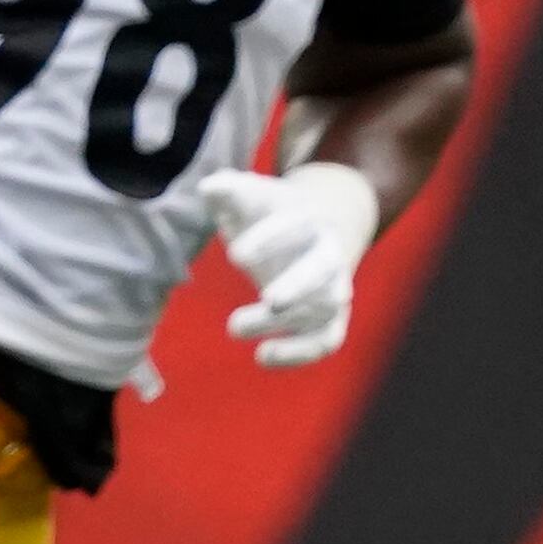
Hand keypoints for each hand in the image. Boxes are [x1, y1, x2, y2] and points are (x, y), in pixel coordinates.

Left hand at [199, 161, 377, 367]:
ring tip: (234, 326)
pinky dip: (300, 353)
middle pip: (323, 270)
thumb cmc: (268, 215)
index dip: (270, 239)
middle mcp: (326, 255)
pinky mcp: (329, 320)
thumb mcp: (248, 196)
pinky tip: (261, 357)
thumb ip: (229, 189)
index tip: (235, 255)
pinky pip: (326, 341)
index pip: (296, 225)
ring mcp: (332, 289)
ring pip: (324, 309)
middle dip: (300, 285)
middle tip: (270, 300)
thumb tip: (210, 186)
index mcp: (306, 219)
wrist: (314, 233)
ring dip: (285, 322)